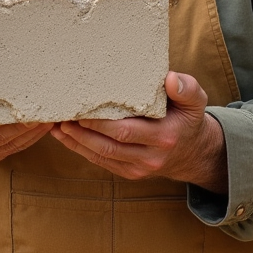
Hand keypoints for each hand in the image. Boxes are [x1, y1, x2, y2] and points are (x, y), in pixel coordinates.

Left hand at [50, 71, 228, 192]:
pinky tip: (64, 136)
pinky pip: (101, 162)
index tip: (81, 109)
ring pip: (101, 156)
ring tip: (56, 124)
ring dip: (75, 142)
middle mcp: (150, 157)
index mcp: (164, 136)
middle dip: (82, 131)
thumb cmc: (187, 117)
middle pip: (108, 146)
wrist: (192, 151)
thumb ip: (186, 88)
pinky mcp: (129, 173)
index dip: (100, 122)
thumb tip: (169, 79)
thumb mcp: (195, 100)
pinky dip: (80, 149)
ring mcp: (138, 169)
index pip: (126, 131)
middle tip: (61, 114)